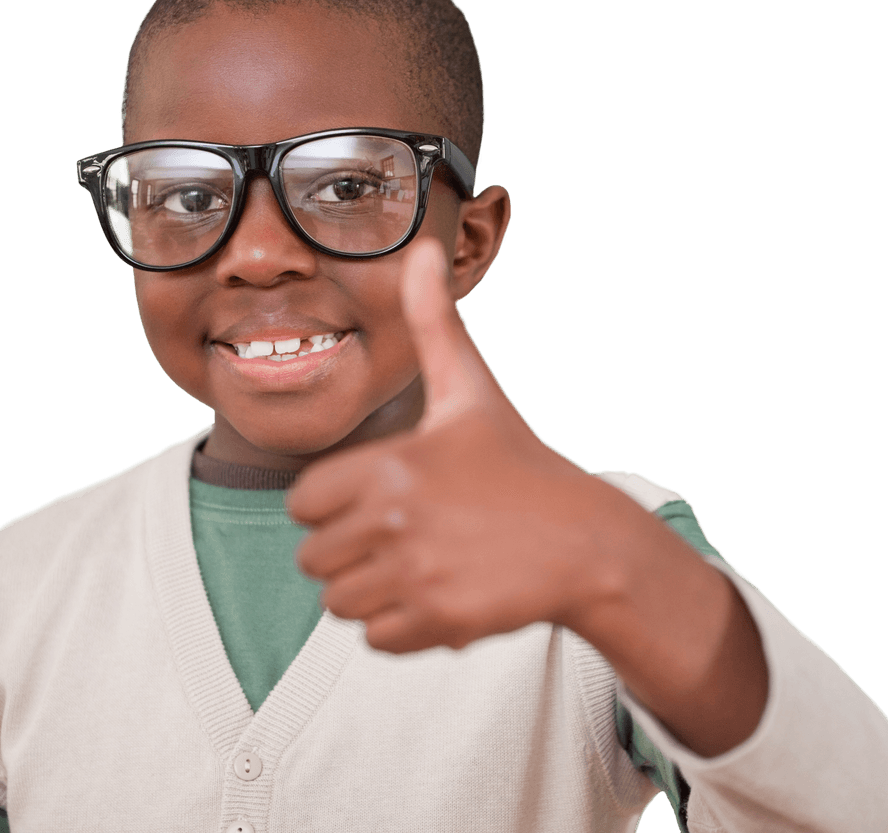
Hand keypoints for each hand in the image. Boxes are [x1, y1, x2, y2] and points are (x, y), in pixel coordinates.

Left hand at [288, 238, 639, 653]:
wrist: (585, 541)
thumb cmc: (518, 462)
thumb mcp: (471, 389)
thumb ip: (435, 322)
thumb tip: (423, 247)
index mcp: (387, 465)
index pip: (301, 502)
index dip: (333, 500)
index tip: (377, 495)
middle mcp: (392, 523)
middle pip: (314, 557)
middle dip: (349, 549)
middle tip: (404, 532)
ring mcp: (415, 578)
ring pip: (339, 604)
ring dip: (370, 589)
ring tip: (418, 563)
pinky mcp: (437, 625)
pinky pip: (375, 639)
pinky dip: (400, 625)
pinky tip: (438, 593)